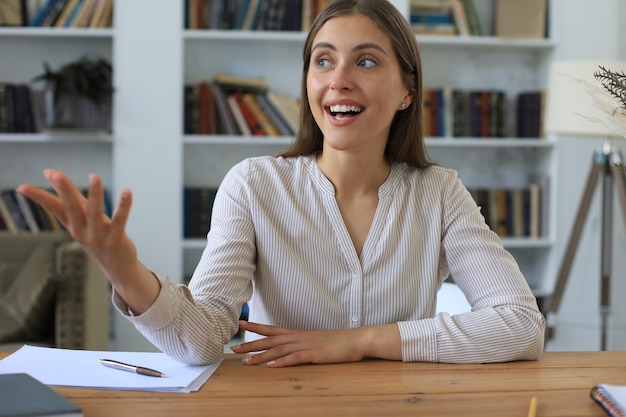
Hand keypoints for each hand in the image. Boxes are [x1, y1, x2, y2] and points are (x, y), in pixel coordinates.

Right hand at [17, 170, 134, 277]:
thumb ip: (69, 197)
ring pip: (94, 213)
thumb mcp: (82, 219)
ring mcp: (98, 237)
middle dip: (64, 191)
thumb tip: (49, 172)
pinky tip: (127, 191)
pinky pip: (120, 221)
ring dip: (94, 194)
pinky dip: (124, 206)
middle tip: (56, 174)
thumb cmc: (98, 237)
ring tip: (94, 175)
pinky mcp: (115, 241)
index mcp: (72, 225)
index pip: (54, 208)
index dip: (39, 197)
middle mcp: (82, 231)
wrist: (117, 267)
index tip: (22, 187)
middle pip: (71, 209)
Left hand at [230, 321, 400, 366]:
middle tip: (233, 347)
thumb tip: (289, 349)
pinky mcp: (315, 355)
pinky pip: (295, 358)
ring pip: (279, 350)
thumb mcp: (316, 342)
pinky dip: (282, 362)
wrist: (357, 340)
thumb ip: (302, 345)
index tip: (241, 323)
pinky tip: (271, 366)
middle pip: (270, 339)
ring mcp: (307, 345)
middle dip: (251, 344)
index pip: (273, 329)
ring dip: (260, 356)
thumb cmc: (338, 343)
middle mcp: (299, 337)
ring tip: (245, 362)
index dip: (257, 326)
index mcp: (298, 334)